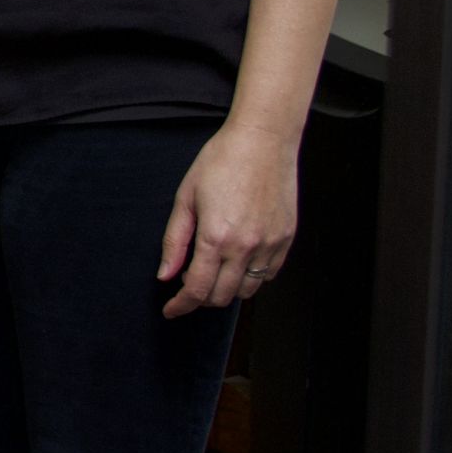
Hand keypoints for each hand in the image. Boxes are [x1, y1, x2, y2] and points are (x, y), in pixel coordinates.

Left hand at [160, 118, 301, 316]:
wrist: (262, 141)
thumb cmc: (221, 162)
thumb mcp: (185, 199)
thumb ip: (174, 242)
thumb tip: (166, 275)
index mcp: (215, 237)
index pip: (196, 289)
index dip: (181, 306)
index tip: (172, 310)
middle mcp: (246, 246)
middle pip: (221, 296)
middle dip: (200, 298)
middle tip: (188, 284)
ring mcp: (270, 244)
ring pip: (247, 290)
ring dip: (227, 290)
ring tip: (214, 271)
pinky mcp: (286, 238)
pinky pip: (269, 274)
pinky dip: (251, 277)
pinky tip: (239, 262)